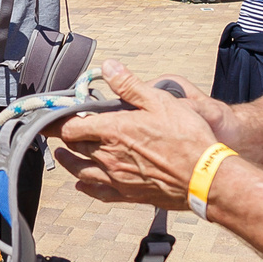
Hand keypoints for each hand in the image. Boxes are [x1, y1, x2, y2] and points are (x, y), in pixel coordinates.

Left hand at [53, 60, 221, 208]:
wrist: (204, 178)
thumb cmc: (187, 138)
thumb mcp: (160, 101)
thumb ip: (130, 85)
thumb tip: (108, 67)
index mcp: (114, 130)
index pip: (72, 127)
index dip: (61, 121)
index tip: (57, 117)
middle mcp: (109, 156)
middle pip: (75, 148)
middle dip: (67, 139)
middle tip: (63, 132)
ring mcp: (117, 178)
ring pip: (82, 171)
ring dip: (70, 162)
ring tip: (63, 156)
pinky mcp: (129, 194)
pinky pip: (99, 192)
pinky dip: (86, 187)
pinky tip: (82, 185)